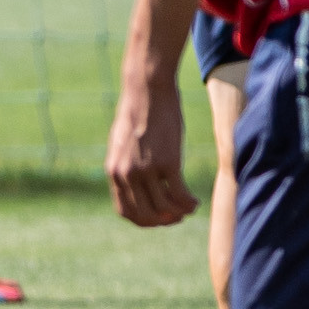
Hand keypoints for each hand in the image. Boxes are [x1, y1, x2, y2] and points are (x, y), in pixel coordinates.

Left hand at [107, 75, 195, 227]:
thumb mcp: (123, 141)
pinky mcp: (167, 162)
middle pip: (145, 213)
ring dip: (179, 212)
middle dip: (162, 221)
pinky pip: (178, 193)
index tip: (158, 218)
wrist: (147, 88)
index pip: (126, 211)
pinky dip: (188, 202)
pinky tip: (195, 202)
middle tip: (176, 217)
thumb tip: (136, 179)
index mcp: (114, 171)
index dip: (144, 220)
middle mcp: (127, 174)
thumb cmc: (139, 110)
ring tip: (190, 207)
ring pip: (164, 206)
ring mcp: (146, 169)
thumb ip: (127, 163)